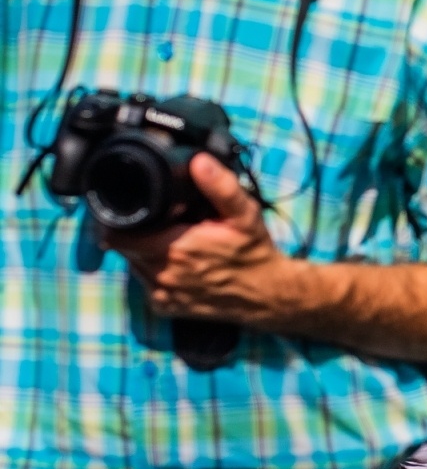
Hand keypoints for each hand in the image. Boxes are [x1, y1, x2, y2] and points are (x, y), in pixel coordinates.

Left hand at [103, 153, 291, 325]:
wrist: (266, 294)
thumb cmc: (253, 252)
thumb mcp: (244, 214)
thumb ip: (220, 187)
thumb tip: (198, 161)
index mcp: (174, 248)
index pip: (119, 233)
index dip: (120, 219)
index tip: (139, 209)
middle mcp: (161, 274)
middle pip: (126, 247)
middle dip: (138, 232)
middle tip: (163, 223)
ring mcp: (162, 294)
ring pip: (135, 265)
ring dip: (145, 252)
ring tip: (172, 241)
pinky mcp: (166, 307)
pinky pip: (147, 284)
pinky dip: (155, 271)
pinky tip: (178, 264)